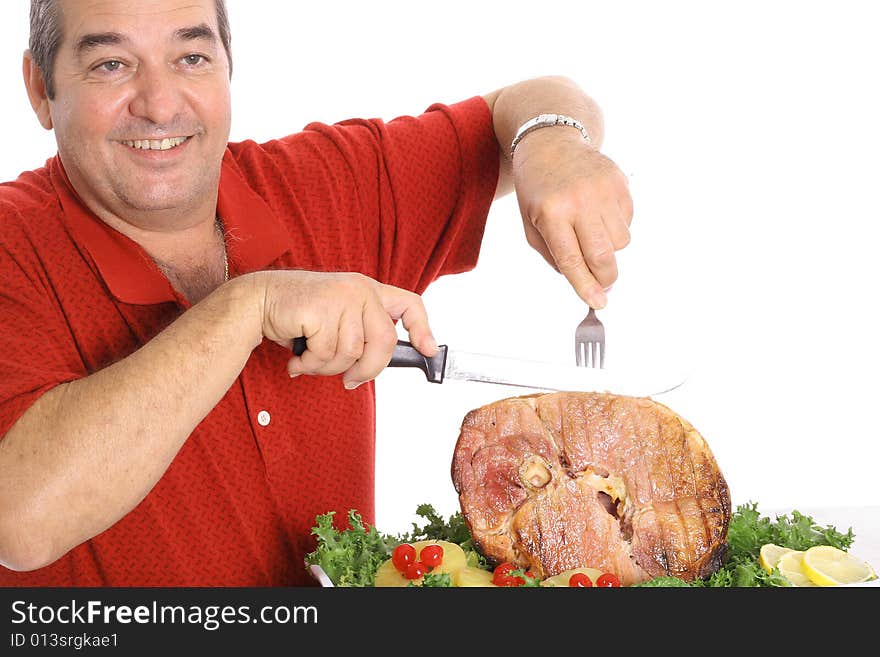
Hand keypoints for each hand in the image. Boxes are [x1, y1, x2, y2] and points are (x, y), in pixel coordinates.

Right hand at [255, 271, 436, 388]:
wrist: (258, 302)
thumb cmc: (299, 315)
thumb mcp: (338, 318)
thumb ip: (361, 332)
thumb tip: (378, 364)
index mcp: (368, 290)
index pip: (410, 304)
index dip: (423, 329)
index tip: (429, 351)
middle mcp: (359, 290)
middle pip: (384, 342)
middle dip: (367, 370)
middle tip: (350, 382)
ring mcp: (340, 297)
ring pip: (351, 353)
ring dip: (328, 368)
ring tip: (309, 360)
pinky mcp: (320, 310)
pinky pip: (326, 354)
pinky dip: (309, 365)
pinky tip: (297, 358)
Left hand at [512, 129, 632, 307]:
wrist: (550, 143)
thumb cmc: (537, 191)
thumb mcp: (531, 224)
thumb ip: (554, 255)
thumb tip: (585, 282)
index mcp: (551, 213)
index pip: (572, 260)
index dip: (586, 286)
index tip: (598, 303)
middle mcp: (579, 200)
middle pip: (603, 255)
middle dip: (606, 278)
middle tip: (603, 284)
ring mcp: (602, 189)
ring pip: (621, 242)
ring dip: (610, 249)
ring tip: (591, 232)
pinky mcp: (619, 181)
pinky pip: (628, 221)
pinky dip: (616, 227)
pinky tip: (598, 213)